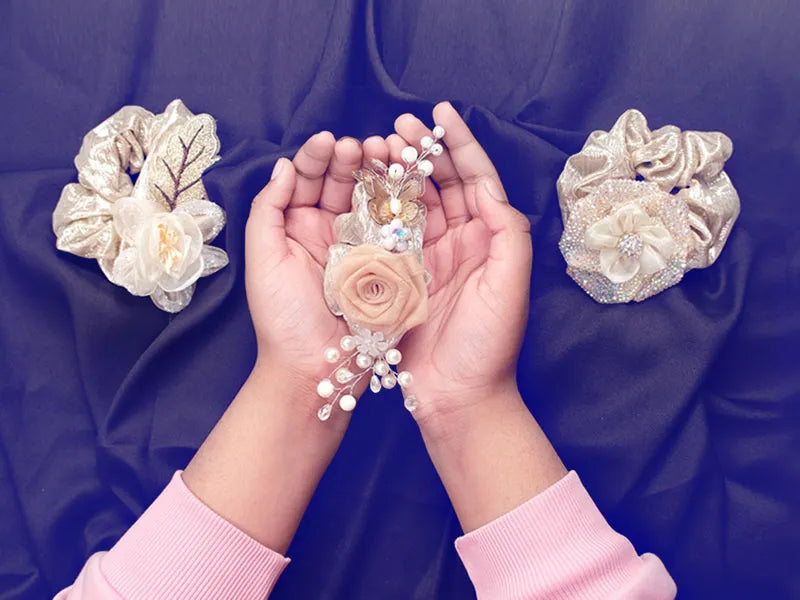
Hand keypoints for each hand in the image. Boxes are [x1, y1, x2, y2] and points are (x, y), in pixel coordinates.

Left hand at [245, 132, 386, 415]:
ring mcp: (358, 245)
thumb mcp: (263, 260)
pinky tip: (404, 181)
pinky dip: (398, 201)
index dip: (315, 157)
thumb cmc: (283, 318)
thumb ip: (268, 210)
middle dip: (349, 159)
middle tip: (362, 145)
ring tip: (385, 154)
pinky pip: (391, 225)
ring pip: (368, 197)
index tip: (329, 141)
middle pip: (338, 182)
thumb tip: (283, 166)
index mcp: (293, 227)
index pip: (304, 180)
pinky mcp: (385, 261)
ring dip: (376, 173)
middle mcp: (326, 231)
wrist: (316, 368)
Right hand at [389, 102, 532, 425]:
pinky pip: (392, 235)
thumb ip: (506, 233)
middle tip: (396, 126)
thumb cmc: (490, 346)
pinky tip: (364, 189)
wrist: (459, 399)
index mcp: (490, 240)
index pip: (477, 180)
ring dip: (397, 174)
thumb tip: (485, 187)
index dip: (460, 144)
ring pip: (414, 205)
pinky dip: (379, 209)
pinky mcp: (404, 280)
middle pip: (442, 185)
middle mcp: (463, 244)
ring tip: (375, 148)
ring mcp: (431, 261)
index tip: (440, 114)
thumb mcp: (509, 286)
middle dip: (423, 152)